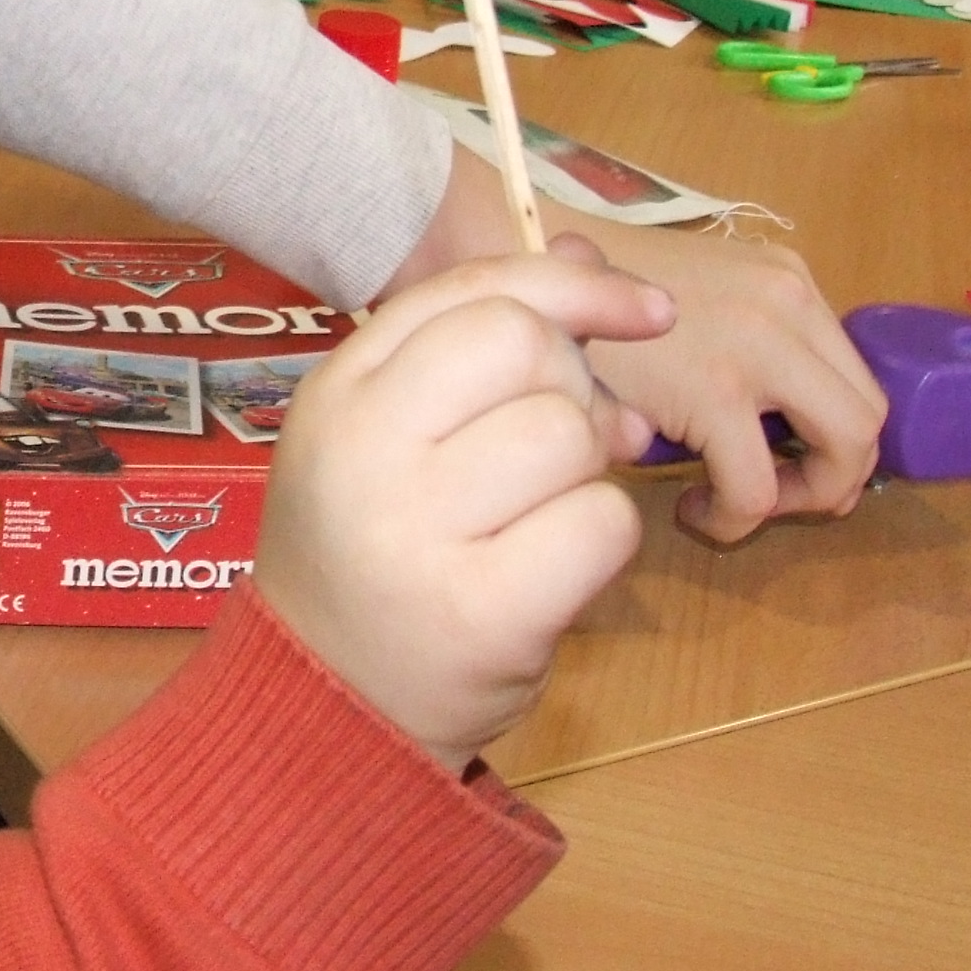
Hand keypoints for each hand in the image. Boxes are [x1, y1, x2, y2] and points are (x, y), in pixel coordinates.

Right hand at [252, 247, 671, 772]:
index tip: (644, 312)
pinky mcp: (481, 610)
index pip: (473, 292)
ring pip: (572, 433)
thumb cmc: (374, 555)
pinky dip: (600, 542)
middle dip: (573, 390)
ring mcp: (415, 530)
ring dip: (587, 474)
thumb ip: (477, 346)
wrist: (326, 706)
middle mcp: (362, 449)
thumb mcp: (391, 433)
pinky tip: (548, 573)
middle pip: (527, 346)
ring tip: (536, 520)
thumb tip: (596, 264)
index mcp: (336, 392)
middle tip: (552, 455)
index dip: (575, 288)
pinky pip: (601, 522)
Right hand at [575, 221, 883, 542]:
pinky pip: (758, 487)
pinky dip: (736, 518)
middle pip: (867, 417)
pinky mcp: (716, 391)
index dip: (833, 440)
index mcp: (786, 282)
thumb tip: (762, 428)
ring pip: (844, 453)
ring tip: (737, 506)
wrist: (524, 264)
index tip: (784, 466)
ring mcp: (760, 345)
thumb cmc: (587, 291)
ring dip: (800, 499)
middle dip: (834, 477)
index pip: (852, 377)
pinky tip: (693, 510)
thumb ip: (737, 342)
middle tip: (775, 499)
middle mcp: (789, 305)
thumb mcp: (688, 299)